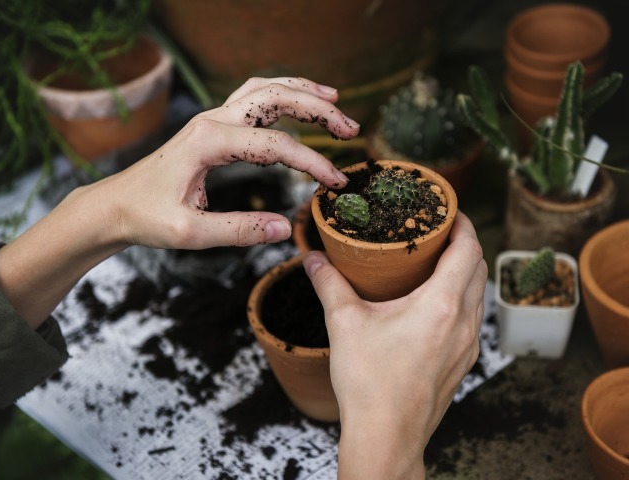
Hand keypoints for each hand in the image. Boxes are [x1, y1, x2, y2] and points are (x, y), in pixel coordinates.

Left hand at [97, 76, 358, 249]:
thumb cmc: (146, 218)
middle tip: (350, 128)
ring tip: (335, 100)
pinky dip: (281, 95)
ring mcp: (211, 119)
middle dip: (318, 109)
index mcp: (208, 142)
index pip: (275, 145)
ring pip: (264, 90)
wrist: (114, 206)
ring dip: (302, 92)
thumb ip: (239, 230)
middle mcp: (211, 121)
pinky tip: (297, 102)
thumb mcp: (190, 233)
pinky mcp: (212, 127)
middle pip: (275, 98)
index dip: (312, 162)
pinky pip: (252, 98)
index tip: (335, 183)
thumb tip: (285, 228)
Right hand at [304, 211, 486, 478]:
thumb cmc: (369, 384)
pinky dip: (461, 298)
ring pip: (478, 294)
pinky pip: (472, 318)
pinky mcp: (463, 362)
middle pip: (479, 268)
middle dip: (464, 243)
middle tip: (438, 231)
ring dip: (465, 271)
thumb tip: (313, 258)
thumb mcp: (344, 324)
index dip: (463, 223)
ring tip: (436, 262)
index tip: (449, 210)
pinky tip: (434, 303)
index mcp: (441, 305)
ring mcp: (468, 345)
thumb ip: (328, 284)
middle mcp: (464, 323)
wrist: (387, 437)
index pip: (469, 249)